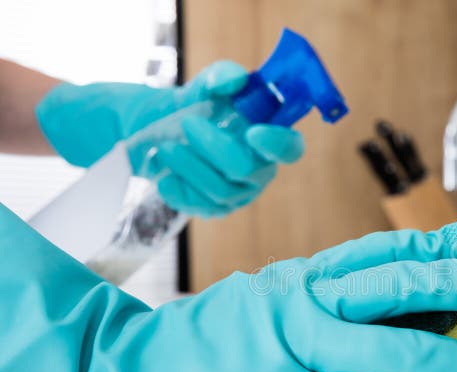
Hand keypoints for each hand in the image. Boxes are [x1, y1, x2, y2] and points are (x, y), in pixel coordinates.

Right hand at [0, 217, 456, 371]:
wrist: (140, 369)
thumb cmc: (216, 336)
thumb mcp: (275, 299)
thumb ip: (330, 303)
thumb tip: (397, 312)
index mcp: (306, 275)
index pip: (386, 250)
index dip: (441, 243)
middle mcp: (307, 301)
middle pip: (402, 284)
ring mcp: (296, 350)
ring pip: (392, 346)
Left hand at [36, 61, 302, 216]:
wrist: (163, 130)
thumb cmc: (199, 107)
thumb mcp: (208, 84)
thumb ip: (223, 75)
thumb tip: (234, 79)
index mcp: (270, 139)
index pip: (290, 148)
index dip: (278, 144)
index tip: (253, 132)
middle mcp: (261, 169)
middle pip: (246, 168)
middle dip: (214, 146)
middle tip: (187, 123)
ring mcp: (239, 193)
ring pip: (220, 189)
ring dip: (189, 165)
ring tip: (164, 146)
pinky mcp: (215, 209)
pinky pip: (200, 206)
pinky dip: (179, 189)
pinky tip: (164, 175)